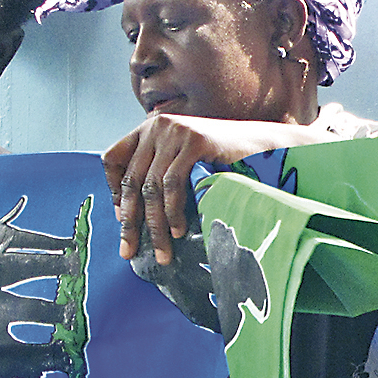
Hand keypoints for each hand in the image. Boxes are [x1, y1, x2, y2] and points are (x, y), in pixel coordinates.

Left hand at [102, 114, 322, 266]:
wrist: (264, 146)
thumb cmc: (223, 161)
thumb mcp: (182, 162)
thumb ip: (158, 173)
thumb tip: (129, 212)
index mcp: (149, 129)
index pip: (113, 159)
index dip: (113, 191)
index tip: (122, 219)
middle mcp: (157, 126)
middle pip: (131, 179)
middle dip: (130, 221)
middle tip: (129, 250)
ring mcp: (175, 131)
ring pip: (151, 187)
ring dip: (155, 225)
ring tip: (162, 251)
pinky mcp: (193, 141)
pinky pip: (172, 184)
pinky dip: (173, 212)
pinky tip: (179, 231)